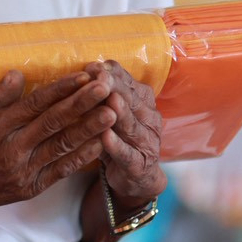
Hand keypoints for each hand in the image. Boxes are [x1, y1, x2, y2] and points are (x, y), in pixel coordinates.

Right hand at [0, 69, 119, 220]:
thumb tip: (18, 75)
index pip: (35, 104)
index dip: (61, 89)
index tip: (83, 75)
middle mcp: (13, 148)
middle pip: (54, 122)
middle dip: (82, 104)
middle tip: (106, 88)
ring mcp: (24, 170)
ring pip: (62, 146)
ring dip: (89, 129)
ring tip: (112, 113)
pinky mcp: (31, 187)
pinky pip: (61, 170)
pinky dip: (82, 157)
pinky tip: (100, 143)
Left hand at [85, 59, 165, 203]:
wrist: (135, 176)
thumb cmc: (117, 135)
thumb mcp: (110, 111)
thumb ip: (104, 92)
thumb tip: (92, 66)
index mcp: (143, 102)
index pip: (129, 83)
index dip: (113, 74)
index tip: (94, 66)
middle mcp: (149, 119)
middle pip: (131, 101)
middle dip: (116, 87)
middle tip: (100, 77)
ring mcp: (147, 143)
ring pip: (132, 125)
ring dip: (121, 112)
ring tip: (110, 101)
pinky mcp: (139, 165)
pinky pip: (127, 154)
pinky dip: (116, 146)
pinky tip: (105, 137)